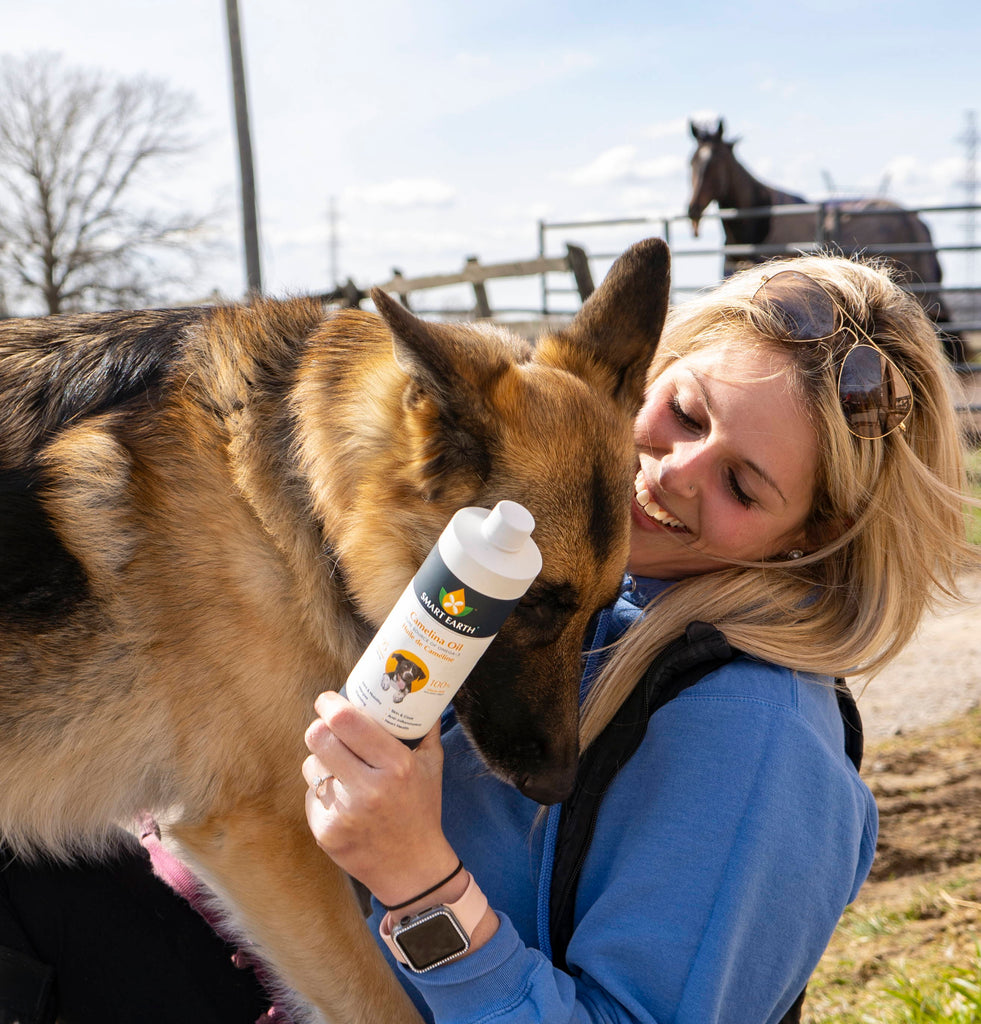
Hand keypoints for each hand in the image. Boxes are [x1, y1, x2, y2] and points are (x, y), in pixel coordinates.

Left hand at [302, 691, 459, 908]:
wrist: (413, 869)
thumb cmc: (422, 810)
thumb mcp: (431, 766)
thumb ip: (425, 729)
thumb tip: (421, 697)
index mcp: (396, 766)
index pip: (347, 722)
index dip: (329, 705)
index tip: (328, 700)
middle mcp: (368, 789)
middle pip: (318, 738)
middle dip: (319, 727)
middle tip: (327, 726)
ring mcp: (344, 813)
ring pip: (310, 766)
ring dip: (321, 761)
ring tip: (341, 769)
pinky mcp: (326, 832)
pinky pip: (311, 795)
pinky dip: (323, 792)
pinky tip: (343, 801)